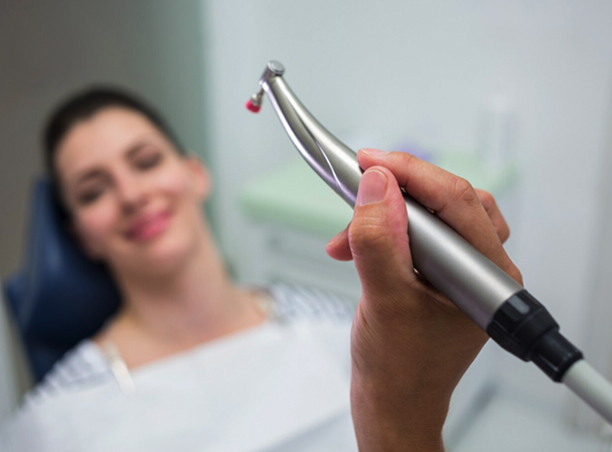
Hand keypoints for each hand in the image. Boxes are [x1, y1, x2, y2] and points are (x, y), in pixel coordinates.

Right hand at [326, 149, 521, 451]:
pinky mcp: (438, 274)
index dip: (410, 173)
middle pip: (446, 200)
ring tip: (350, 237)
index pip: (456, 201)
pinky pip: (414, 235)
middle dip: (395, 195)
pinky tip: (355, 248)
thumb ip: (380, 240)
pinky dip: (383, 234)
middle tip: (358, 187)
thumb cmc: (399, 369)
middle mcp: (480, 268)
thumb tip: (377, 185)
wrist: (392, 402)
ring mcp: (460, 271)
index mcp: (485, 274)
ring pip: (429, 215)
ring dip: (385, 216)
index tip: (369, 162)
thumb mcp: (383, 300)